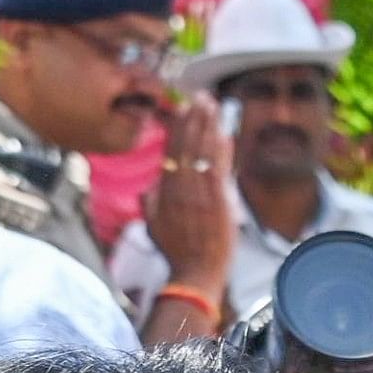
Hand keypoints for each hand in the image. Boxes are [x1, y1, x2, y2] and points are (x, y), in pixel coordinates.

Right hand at [148, 97, 233, 295]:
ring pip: (204, 151)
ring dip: (209, 125)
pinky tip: (225, 132)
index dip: (177, 127)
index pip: (171, 150)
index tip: (182, 108)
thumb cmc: (175, 253)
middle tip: (201, 97)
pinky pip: (220, 168)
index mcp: (165, 190)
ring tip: (213, 105)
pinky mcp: (219, 202)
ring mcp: (201, 194)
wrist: (194, 275)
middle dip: (194, 118)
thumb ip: (150, 202)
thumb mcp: (153, 225)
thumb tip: (148, 187)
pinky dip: (222, 149)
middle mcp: (181, 188)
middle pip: (187, 144)